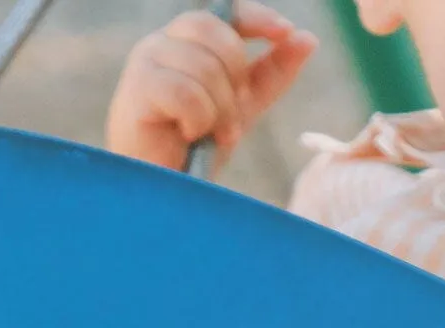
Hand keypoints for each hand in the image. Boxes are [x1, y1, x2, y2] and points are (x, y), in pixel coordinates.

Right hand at [104, 3, 316, 171]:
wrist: (158, 193)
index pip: (223, 13)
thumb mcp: (240, 107)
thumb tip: (308, 38)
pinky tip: (189, 136)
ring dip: (219, 109)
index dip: (256, 18)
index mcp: (184, 42)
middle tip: (234, 120)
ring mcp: (145, 63)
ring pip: (204, 67)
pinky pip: (186, 91)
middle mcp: (161, 43)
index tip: (285, 32)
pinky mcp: (136, 89)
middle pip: (216, 34)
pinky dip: (198, 119)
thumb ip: (271, 74)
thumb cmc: (190, 151)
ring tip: (213, 136)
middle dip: (236, 78)